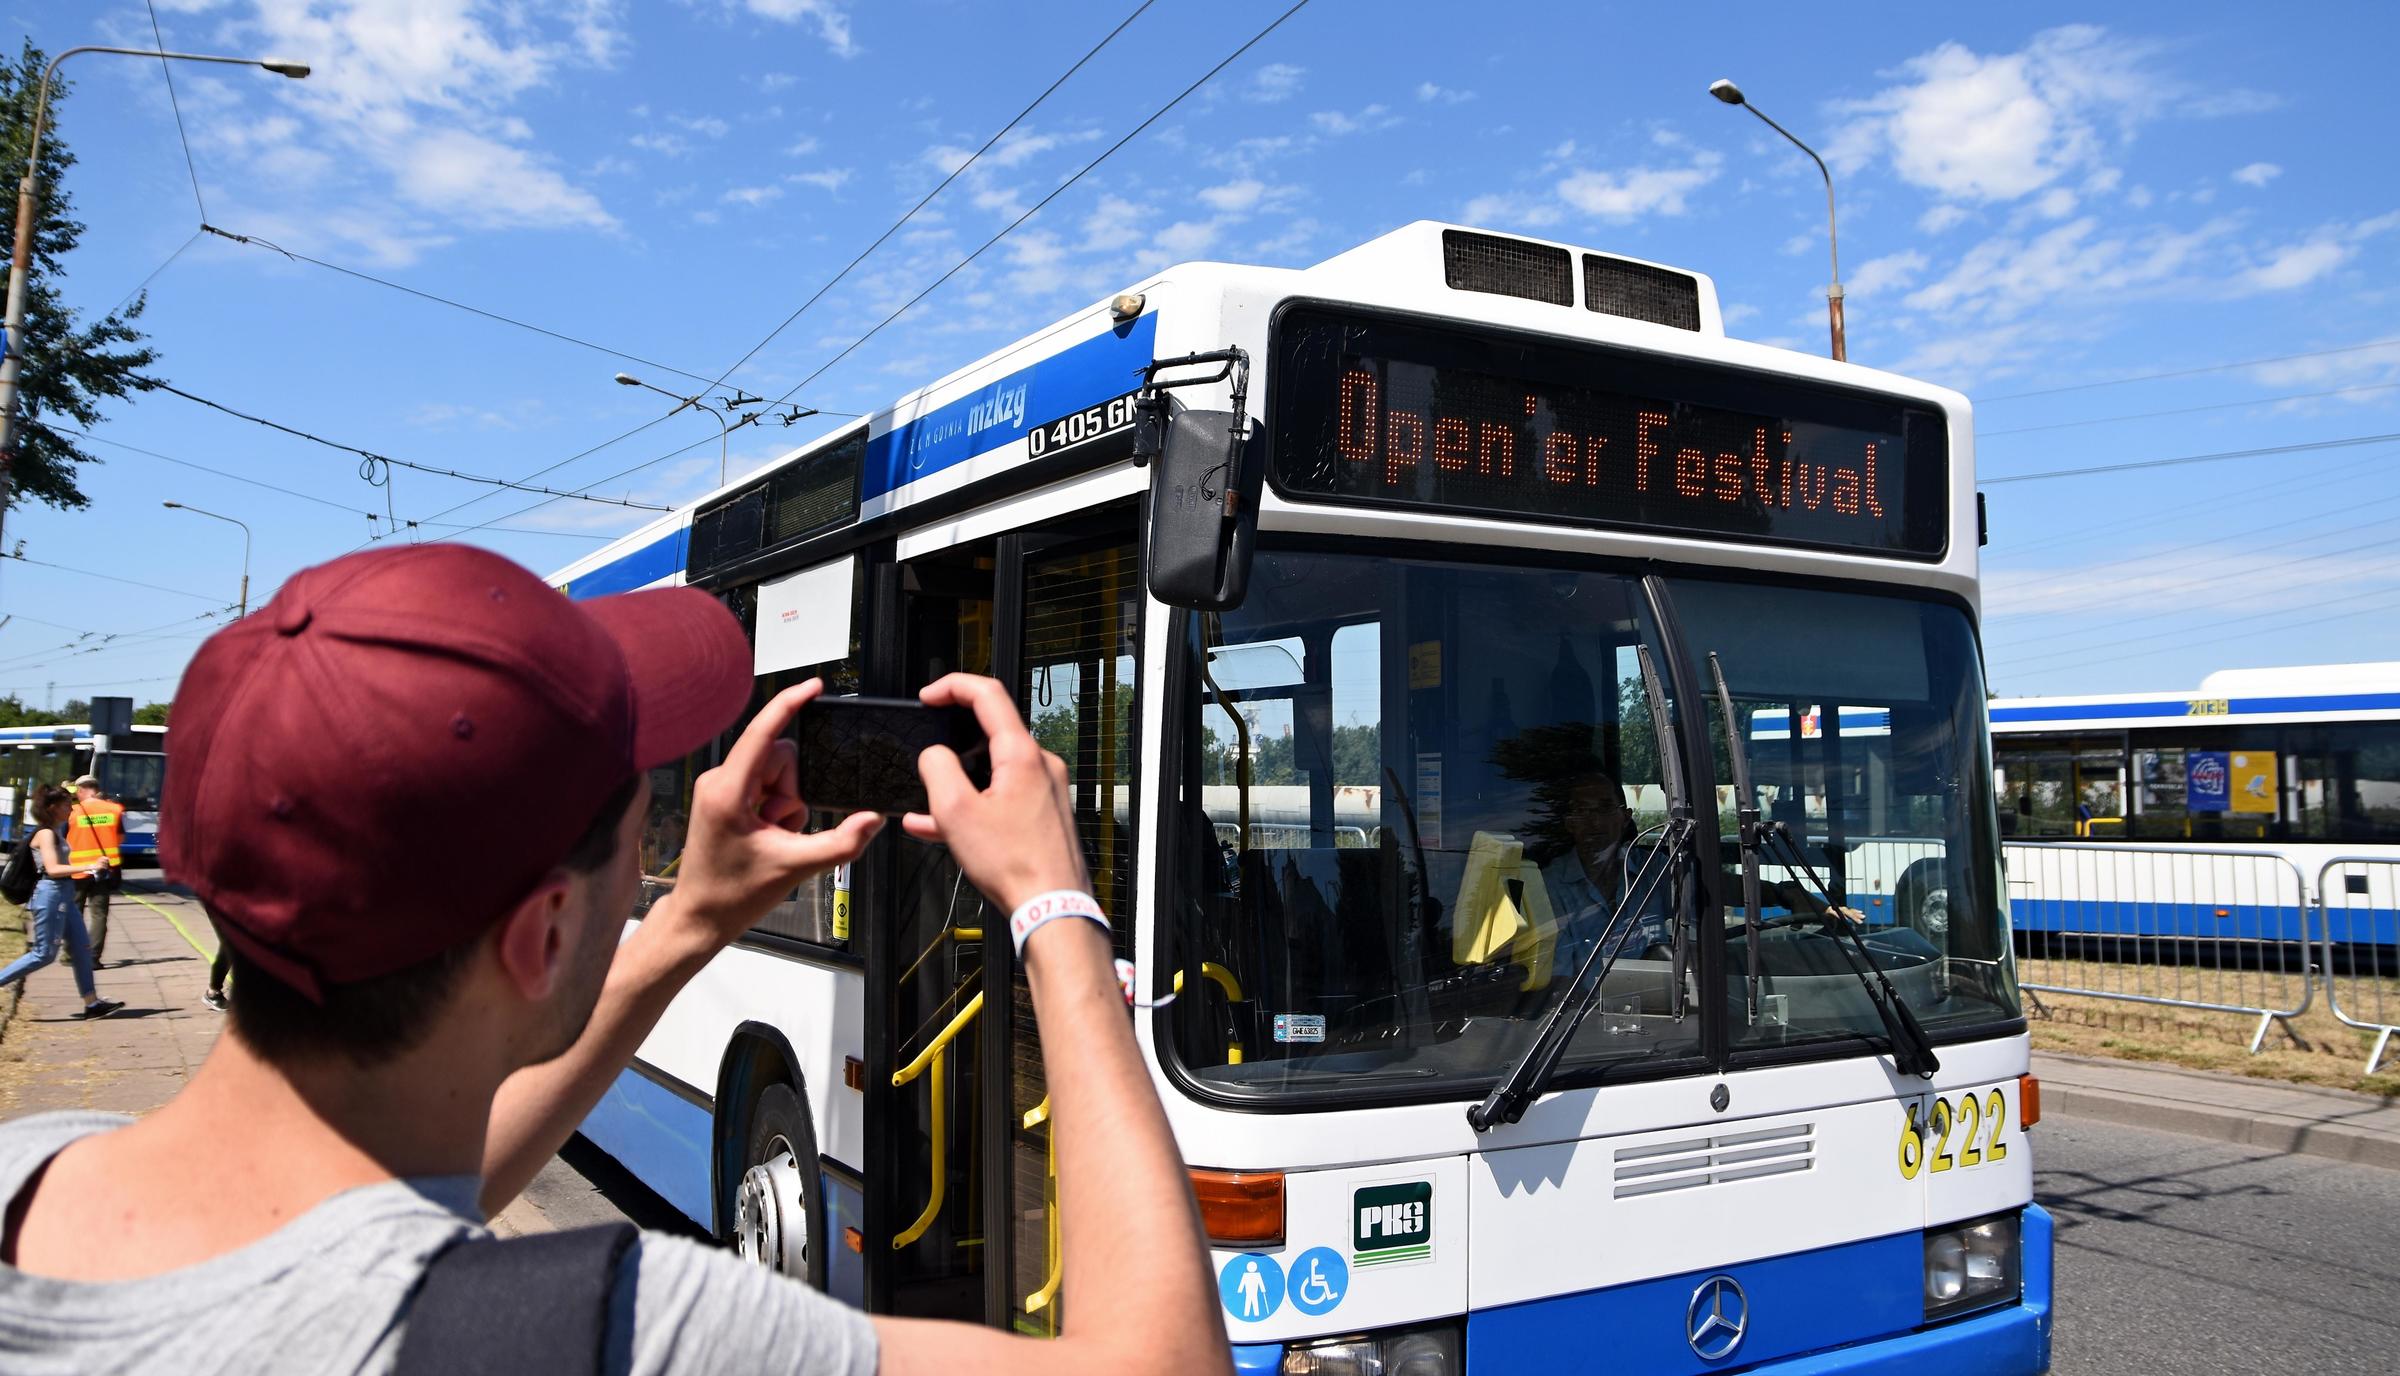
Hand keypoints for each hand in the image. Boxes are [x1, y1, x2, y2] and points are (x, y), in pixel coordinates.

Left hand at [663, 679, 882, 949]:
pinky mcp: (723, 797)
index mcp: (728, 791)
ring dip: (786, 802)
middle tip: (782, 831)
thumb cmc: (734, 895)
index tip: (814, 686)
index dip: (790, 704)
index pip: (763, 733)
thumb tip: (873, 819)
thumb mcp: (795, 868)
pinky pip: (764, 785)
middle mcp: (718, 780)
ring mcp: (718, 787)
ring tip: (773, 837)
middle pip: (780, 757)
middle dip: (793, 791)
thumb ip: (841, 843)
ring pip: (775, 772)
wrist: (700, 917)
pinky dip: (776, 808)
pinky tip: (767, 835)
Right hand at [903, 673, 1086, 912]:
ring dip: (957, 782)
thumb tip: (934, 755)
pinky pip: (1001, 796)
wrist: (1053, 907)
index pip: (988, 694)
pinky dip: (973, 803)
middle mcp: (1040, 765)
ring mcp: (1045, 789)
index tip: (928, 695)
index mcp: (1022, 754)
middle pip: (991, 733)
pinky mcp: (1044, 813)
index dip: (953, 685)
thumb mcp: (956, 813)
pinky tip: (940, 828)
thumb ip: (938, 770)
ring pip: (992, 770)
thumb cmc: (1015, 865)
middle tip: (925, 753)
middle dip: (952, 742)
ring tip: (925, 805)